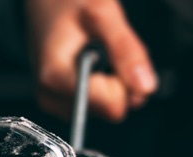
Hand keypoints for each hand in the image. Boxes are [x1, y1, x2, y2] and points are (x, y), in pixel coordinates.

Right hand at [25, 0, 157, 121]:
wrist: (45, 0)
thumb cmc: (69, 1)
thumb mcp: (103, 13)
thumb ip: (125, 49)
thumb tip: (146, 88)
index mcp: (55, 78)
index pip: (112, 106)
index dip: (124, 81)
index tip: (113, 52)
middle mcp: (51, 97)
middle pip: (111, 110)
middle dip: (120, 81)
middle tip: (106, 48)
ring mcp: (55, 103)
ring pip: (108, 109)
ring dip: (113, 81)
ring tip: (96, 52)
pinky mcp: (62, 104)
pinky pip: (100, 106)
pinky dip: (105, 84)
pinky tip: (92, 62)